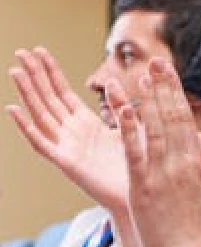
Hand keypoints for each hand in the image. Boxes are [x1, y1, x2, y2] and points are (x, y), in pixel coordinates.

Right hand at [6, 48, 127, 212]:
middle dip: (35, 75)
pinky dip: (27, 127)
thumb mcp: (133, 130)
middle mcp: (73, 133)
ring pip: (41, 115)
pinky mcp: (66, 163)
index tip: (40, 50)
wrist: (142, 196)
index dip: (51, 72)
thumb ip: (123, 107)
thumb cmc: (139, 166)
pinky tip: (13, 109)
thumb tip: (112, 82)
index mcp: (88, 124)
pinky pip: (42, 143)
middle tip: (21, 51)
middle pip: (48, 99)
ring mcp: (67, 147)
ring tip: (15, 71)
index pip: (64, 92)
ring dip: (28, 94)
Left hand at [118, 58, 200, 246]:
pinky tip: (122, 108)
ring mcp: (163, 173)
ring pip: (155, 128)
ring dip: (147, 98)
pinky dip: (129, 128)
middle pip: (172, 117)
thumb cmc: (194, 226)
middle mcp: (182, 163)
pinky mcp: (144, 184)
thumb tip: (198, 138)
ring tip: (140, 73)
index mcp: (196, 163)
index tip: (169, 73)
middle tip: (156, 61)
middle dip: (164, 87)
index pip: (185, 120)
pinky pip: (135, 151)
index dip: (176, 94)